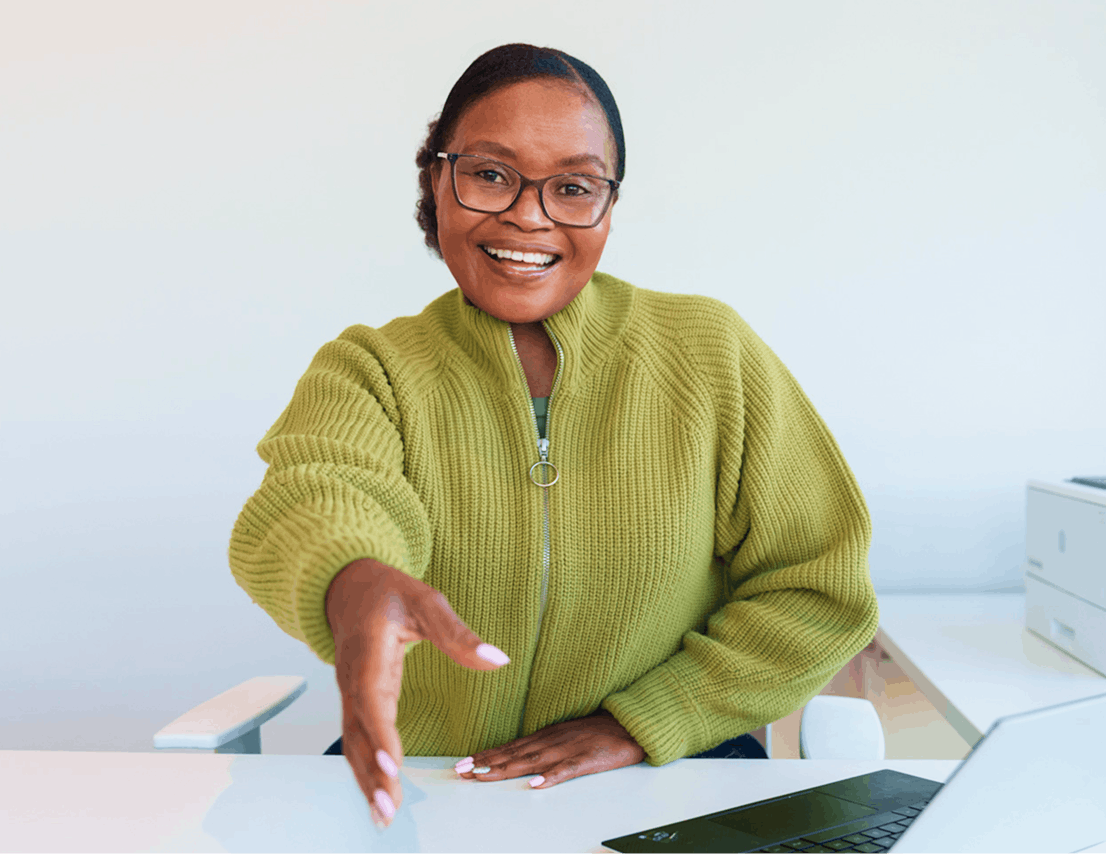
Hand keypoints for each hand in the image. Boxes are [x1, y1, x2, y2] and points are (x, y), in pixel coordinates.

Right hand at [326, 558, 510, 828]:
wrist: (348, 588)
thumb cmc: (390, 593)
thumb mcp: (426, 601)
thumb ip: (458, 633)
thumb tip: (498, 658)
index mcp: (367, 653)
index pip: (371, 699)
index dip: (380, 735)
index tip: (392, 766)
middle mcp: (351, 678)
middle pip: (358, 733)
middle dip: (372, 773)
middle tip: (389, 809)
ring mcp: (349, 692)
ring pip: (353, 742)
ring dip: (366, 780)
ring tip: (383, 815)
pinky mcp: (355, 701)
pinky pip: (356, 739)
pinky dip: (364, 769)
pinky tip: (377, 793)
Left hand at [454, 708, 644, 787]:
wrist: (630, 724)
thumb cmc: (598, 731)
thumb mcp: (565, 734)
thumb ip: (543, 744)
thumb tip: (517, 754)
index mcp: (547, 736)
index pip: (511, 747)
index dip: (487, 755)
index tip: (464, 763)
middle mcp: (552, 741)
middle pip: (515, 754)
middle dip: (487, 763)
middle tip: (462, 771)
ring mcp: (569, 749)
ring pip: (533, 761)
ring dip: (507, 768)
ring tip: (484, 776)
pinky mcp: (588, 759)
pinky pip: (567, 770)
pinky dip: (551, 777)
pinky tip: (536, 784)